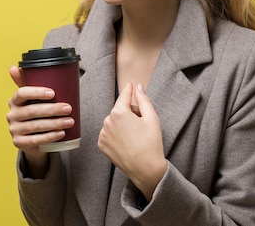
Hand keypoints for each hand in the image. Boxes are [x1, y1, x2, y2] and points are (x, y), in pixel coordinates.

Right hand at [6, 66, 73, 177]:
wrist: (30, 138)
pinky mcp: (19, 143)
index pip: (21, 93)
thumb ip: (27, 82)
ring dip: (54, 123)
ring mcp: (14, 130)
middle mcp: (11, 115)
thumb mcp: (31, 98)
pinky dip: (50, 136)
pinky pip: (35, 140)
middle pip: (32, 111)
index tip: (53, 93)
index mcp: (14, 100)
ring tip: (69, 121)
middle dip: (52, 109)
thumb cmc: (34, 113)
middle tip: (68, 108)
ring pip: (35, 126)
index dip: (36, 92)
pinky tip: (61, 133)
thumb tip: (14, 67)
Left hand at [98, 82, 167, 200]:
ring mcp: (103, 134)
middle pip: (119, 110)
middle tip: (142, 124)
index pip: (124, 96)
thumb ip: (143, 99)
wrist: (145, 169)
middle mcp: (107, 122)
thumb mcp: (152, 118)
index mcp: (119, 113)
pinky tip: (127, 142)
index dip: (129, 90)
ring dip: (122, 124)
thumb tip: (138, 87)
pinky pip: (109, 133)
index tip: (130, 84)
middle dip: (129, 112)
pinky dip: (116, 134)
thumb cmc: (151, 143)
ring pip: (113, 122)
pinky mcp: (102, 145)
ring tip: (135, 136)